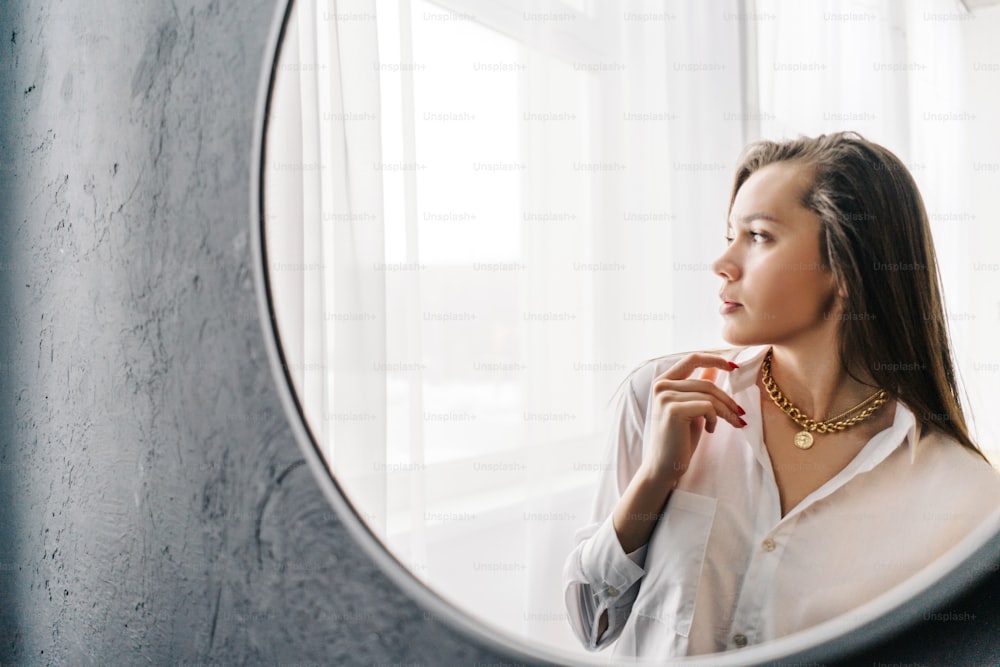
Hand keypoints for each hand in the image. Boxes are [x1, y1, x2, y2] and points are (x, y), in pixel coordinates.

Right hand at [638, 353, 745, 485]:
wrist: (664, 466)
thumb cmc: (678, 438)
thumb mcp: (690, 409)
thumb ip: (697, 388)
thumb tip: (714, 369)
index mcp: (663, 381)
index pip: (692, 359)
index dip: (715, 359)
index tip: (734, 367)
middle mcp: (661, 386)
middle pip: (706, 382)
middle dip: (728, 399)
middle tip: (741, 414)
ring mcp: (665, 397)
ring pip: (709, 395)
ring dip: (726, 411)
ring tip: (732, 423)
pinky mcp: (673, 410)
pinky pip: (707, 407)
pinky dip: (715, 419)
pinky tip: (709, 430)